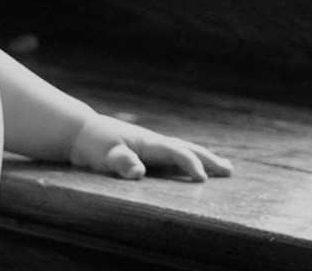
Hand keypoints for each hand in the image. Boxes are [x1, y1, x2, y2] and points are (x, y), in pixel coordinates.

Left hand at [69, 114, 233, 181]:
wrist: (81, 131)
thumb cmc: (93, 143)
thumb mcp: (104, 154)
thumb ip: (121, 162)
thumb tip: (138, 172)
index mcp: (149, 142)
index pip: (176, 152)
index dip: (190, 165)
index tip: (203, 180)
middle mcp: (154, 143)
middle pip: (187, 148)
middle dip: (208, 159)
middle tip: (230, 170)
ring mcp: (151, 147)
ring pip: (183, 151)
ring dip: (202, 159)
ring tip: (222, 168)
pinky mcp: (146, 153)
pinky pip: (174, 157)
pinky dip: (188, 161)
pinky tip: (191, 168)